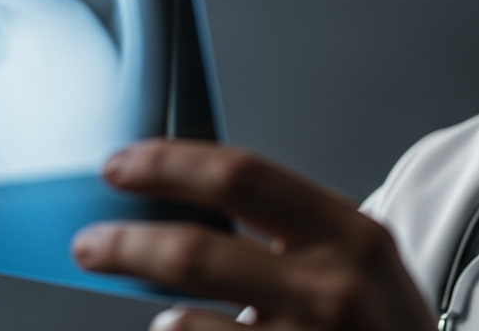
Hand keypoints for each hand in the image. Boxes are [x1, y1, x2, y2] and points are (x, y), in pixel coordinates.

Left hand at [72, 140, 435, 330]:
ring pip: (185, 327)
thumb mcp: (362, 257)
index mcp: (348, 232)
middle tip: (91, 242)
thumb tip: (202, 198)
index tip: (124, 164)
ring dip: (157, 319)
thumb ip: (296, 227)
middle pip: (199, 251)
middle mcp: (330, 287)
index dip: (170, 165)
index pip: (242, 176)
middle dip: (128, 243)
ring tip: (156, 315)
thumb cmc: (387, 324)